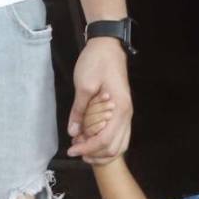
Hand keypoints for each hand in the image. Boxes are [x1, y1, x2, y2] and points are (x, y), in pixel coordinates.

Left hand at [66, 39, 131, 162]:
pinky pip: (119, 135)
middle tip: (76, 151)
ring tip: (83, 148)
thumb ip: (79, 110)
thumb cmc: (96, 62)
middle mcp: (127, 114)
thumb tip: (73, 132)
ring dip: (102, 151)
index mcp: (119, 109)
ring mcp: (126, 113)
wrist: (108, 45)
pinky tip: (91, 139)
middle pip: (115, 147)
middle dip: (95, 154)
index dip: (87, 148)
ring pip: (119, 144)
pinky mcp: (122, 110)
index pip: (105, 140)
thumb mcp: (83, 85)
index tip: (72, 149)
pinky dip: (106, 142)